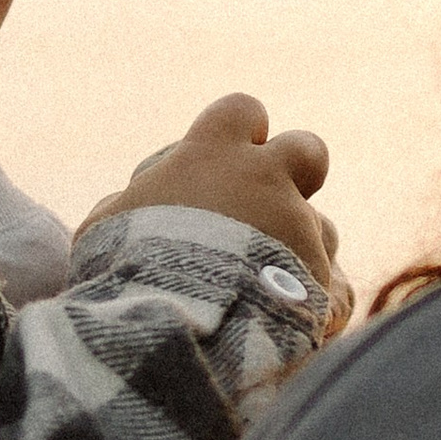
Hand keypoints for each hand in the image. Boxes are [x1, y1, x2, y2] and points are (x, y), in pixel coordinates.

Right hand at [81, 95, 350, 322]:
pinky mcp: (320, 278)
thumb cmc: (129, 266)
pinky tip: (291, 328)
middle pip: (309, 150)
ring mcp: (299, 227)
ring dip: (299, 252)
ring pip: (323, 227)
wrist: (177, 317)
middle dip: (298, 174)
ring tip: (265, 291)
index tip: (228, 159)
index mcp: (212, 155)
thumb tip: (132, 202)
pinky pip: (333, 290)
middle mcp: (266, 180)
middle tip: (269, 211)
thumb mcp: (107, 228)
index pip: (241, 111)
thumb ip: (128, 204)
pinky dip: (314, 307)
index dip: (242, 132)